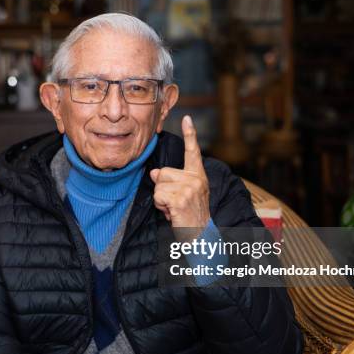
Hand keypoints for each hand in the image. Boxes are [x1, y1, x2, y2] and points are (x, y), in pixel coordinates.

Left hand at [150, 115, 210, 238]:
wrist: (199, 235)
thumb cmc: (189, 215)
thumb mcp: (181, 194)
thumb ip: (170, 181)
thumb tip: (154, 173)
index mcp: (198, 175)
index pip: (193, 152)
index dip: (190, 134)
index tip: (187, 118)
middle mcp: (196, 179)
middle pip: (163, 172)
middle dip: (163, 188)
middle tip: (175, 202)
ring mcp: (189, 189)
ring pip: (159, 185)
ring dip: (161, 199)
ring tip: (174, 208)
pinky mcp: (180, 199)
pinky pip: (158, 196)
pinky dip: (161, 206)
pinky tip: (172, 213)